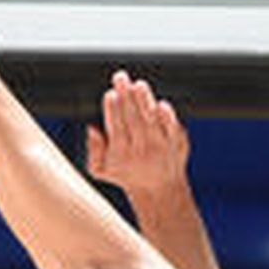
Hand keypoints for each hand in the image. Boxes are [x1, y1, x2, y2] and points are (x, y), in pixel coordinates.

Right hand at [85, 71, 190, 200]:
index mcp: (121, 155)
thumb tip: (92, 130)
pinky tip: (161, 104)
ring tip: (139, 85)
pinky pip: (172, 129)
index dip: (113, 110)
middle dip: (126, 97)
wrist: (159, 190)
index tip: (110, 94)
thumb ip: (93, 151)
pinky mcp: (177, 144)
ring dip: (145, 101)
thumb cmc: (127, 175)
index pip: (116, 128)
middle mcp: (141, 151)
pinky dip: (167, 117)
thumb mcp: (101, 170)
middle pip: (133, 120)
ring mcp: (161, 147)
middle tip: (121, 78)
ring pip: (152, 121)